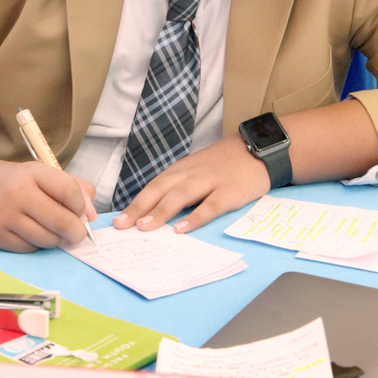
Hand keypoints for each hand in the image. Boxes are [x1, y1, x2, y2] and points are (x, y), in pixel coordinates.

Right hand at [0, 152, 95, 252]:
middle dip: (76, 232)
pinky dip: (36, 245)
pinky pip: (29, 249)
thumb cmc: (16, 182)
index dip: (81, 206)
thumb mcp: (43, 174)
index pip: (70, 192)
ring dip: (56, 240)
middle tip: (77, 234)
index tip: (79, 212)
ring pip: (47, 239)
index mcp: (33, 173)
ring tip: (52, 232)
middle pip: (62, 221)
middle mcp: (18, 193)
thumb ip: (76, 189)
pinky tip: (32, 235)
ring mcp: (4, 216)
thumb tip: (92, 216)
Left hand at [112, 134, 270, 234]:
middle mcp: (192, 173)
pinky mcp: (230, 191)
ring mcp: (211, 181)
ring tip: (144, 228)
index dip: (135, 203)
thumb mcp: (199, 169)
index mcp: (182, 170)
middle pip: (160, 190)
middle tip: (122, 226)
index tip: (118, 221)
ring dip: (161, 212)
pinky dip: (195, 217)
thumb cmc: (226, 164)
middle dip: (139, 208)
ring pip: (180, 196)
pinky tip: (182, 229)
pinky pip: (210, 205)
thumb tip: (157, 212)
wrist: (259, 149)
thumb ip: (181, 186)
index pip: (153, 187)